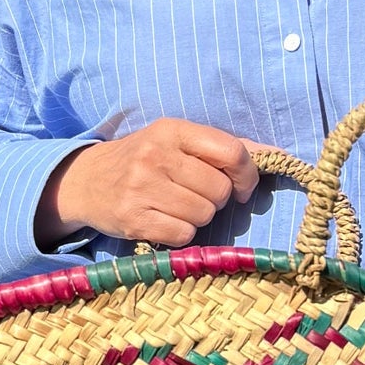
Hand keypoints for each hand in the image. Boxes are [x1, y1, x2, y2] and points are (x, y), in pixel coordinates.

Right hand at [36, 119, 258, 248]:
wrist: (87, 181)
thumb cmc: (144, 160)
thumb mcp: (178, 141)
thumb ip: (225, 148)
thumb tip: (278, 154)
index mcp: (172, 130)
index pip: (231, 152)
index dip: (246, 175)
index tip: (241, 186)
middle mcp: (156, 155)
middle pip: (219, 190)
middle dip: (216, 199)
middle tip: (195, 195)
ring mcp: (142, 188)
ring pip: (203, 215)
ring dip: (198, 217)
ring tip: (177, 206)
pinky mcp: (133, 219)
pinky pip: (183, 234)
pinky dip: (181, 232)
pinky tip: (164, 220)